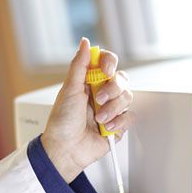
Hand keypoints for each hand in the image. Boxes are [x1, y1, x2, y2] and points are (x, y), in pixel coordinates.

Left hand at [41, 38, 134, 182]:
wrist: (65, 149)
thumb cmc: (62, 122)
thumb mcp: (68, 90)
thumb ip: (79, 65)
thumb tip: (85, 43)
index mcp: (88, 83)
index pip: (107, 63)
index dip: (110, 63)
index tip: (106, 70)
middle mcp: (101, 94)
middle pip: (121, 79)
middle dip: (112, 89)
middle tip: (98, 99)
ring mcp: (110, 109)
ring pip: (127, 97)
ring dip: (112, 108)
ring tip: (98, 118)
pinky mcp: (117, 125)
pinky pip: (130, 116)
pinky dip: (118, 121)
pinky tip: (105, 127)